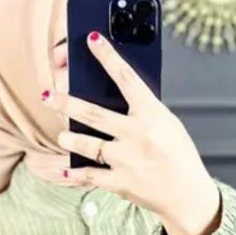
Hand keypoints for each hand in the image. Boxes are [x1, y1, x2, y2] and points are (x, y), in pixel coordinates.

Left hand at [42, 32, 222, 234]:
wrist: (188, 195)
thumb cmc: (179, 156)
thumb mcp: (168, 125)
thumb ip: (144, 111)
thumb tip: (114, 95)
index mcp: (152, 114)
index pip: (126, 77)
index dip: (107, 56)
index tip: (91, 39)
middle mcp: (138, 134)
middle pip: (92, 112)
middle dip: (65, 102)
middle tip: (47, 96)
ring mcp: (127, 159)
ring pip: (86, 144)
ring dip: (69, 138)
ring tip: (63, 136)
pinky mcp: (120, 182)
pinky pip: (89, 175)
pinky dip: (75, 173)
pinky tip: (65, 169)